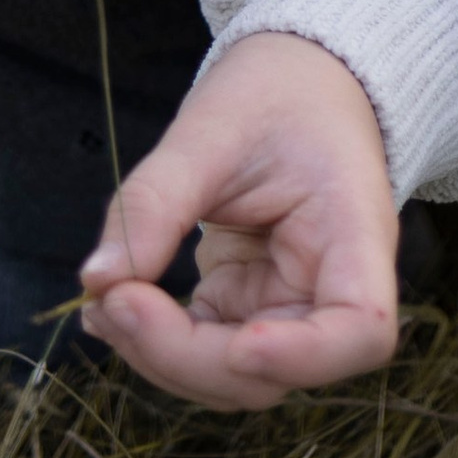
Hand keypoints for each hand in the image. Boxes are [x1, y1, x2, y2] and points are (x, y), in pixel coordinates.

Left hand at [80, 33, 398, 410]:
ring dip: (160, 356)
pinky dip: (154, 340)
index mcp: (355, 234)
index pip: (361, 331)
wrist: (294, 80)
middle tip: (111, 302)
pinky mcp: (247, 306)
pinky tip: (110, 305)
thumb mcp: (212, 128)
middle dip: (185, 355)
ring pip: (230, 377)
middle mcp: (330, 290)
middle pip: (274, 372)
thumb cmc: (273, 93)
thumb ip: (155, 203)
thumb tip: (95, 280)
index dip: (304, 356)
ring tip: (102, 302)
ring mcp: (286, 306)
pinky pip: (202, 350)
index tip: (239, 343)